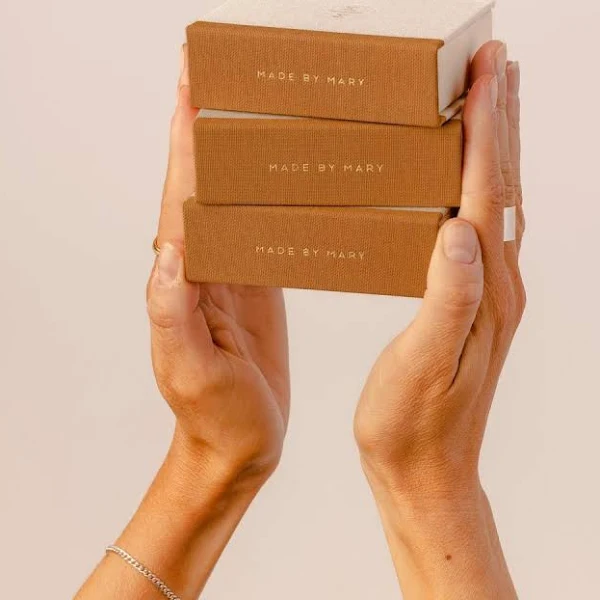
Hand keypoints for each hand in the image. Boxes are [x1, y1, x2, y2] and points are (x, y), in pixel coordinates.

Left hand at [146, 47, 289, 484]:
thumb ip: (174, 314)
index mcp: (183, 280)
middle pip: (202, 185)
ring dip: (235, 152)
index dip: (183, 145)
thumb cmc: (215, 414)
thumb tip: (168, 254)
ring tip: (248, 107)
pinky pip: (260, 229)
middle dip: (202, 127)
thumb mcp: (189, 371)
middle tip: (213, 75)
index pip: (181, 200)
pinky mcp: (257, 286)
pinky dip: (266, 195)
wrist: (241, 441)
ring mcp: (232, 274)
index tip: (189, 92)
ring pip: (232, 200)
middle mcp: (203, 268)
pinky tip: (279, 174)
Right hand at [354, 42, 523, 597]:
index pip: (488, 191)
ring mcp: (485, 293)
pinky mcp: (468, 304)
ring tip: (488, 104)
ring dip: (495, 147)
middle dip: (501, 118)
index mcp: (482, 289)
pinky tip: (463, 180)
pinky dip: (477, 187)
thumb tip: (460, 233)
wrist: (426, 469)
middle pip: (502, 185)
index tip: (487, 71)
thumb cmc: (413, 424)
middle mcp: (495, 284)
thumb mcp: (424, 364)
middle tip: (496, 64)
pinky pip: (479, 229)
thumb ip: (447, 299)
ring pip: (495, 202)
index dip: (488, 127)